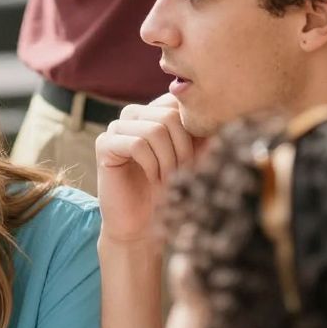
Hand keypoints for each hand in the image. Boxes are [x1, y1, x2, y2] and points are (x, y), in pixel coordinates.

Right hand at [95, 95, 199, 247]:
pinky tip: (152, 179)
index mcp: (156, 112)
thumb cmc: (171, 191)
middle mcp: (135, 115)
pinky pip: (136, 144)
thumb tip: (221, 113)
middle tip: (182, 173)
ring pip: (154, 130)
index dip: (195, 130)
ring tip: (168, 179)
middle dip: (182, 148)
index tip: (197, 158)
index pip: (180, 102)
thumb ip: (205, 135)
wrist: (143, 225)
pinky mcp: (104, 144)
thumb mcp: (196, 159)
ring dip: (167, 160)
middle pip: (169, 115)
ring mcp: (118, 127)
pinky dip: (150, 164)